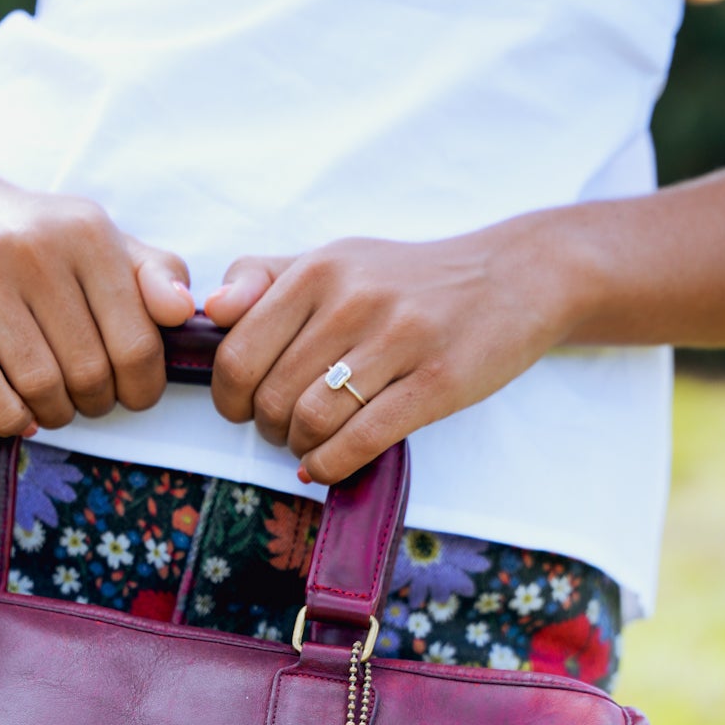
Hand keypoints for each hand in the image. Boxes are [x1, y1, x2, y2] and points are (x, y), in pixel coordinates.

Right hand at [0, 162, 194, 435]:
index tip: (131, 393)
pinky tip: (18, 416)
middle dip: (96, 403)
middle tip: (87, 401)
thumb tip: (183, 311)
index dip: (142, 386)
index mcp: (87, 234)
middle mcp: (35, 250)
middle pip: (88, 371)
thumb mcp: (97, 239)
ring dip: (54, 413)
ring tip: (53, 406)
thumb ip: (153, 273)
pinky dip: (9, 417)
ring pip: (39, 384)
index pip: (136, 342)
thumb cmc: (33, 238)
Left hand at [203, 222, 575, 482]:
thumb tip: (210, 310)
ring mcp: (398, 340)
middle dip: (267, 427)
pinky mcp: (436, 382)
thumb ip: (266, 278)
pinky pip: (359, 441)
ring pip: (311, 421)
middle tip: (287, 427)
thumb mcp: (337, 258)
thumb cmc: (409, 281)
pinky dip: (331, 465)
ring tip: (312, 441)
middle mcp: (354, 299)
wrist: (514, 278)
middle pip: (271, 395)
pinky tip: (329, 465)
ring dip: (301, 447)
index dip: (230, 396)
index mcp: (319, 269)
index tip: (246, 405)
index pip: (237, 352)